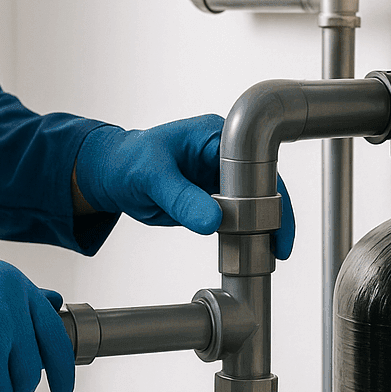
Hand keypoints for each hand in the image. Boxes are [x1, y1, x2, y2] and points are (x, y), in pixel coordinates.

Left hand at [73, 114, 295, 258]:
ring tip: (272, 254)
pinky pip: (237, 218)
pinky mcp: (215, 200)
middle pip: (264, 185)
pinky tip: (251, 251)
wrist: (111, 175)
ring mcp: (221, 178)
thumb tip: (213, 220)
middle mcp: (224, 156)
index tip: (273, 224)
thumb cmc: (127, 162)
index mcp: (215, 137)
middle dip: (274, 216)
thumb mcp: (151, 178)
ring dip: (262, 229)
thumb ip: (181, 198)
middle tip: (279, 247)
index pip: (256, 161)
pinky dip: (244, 235)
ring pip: (255, 205)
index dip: (269, 193)